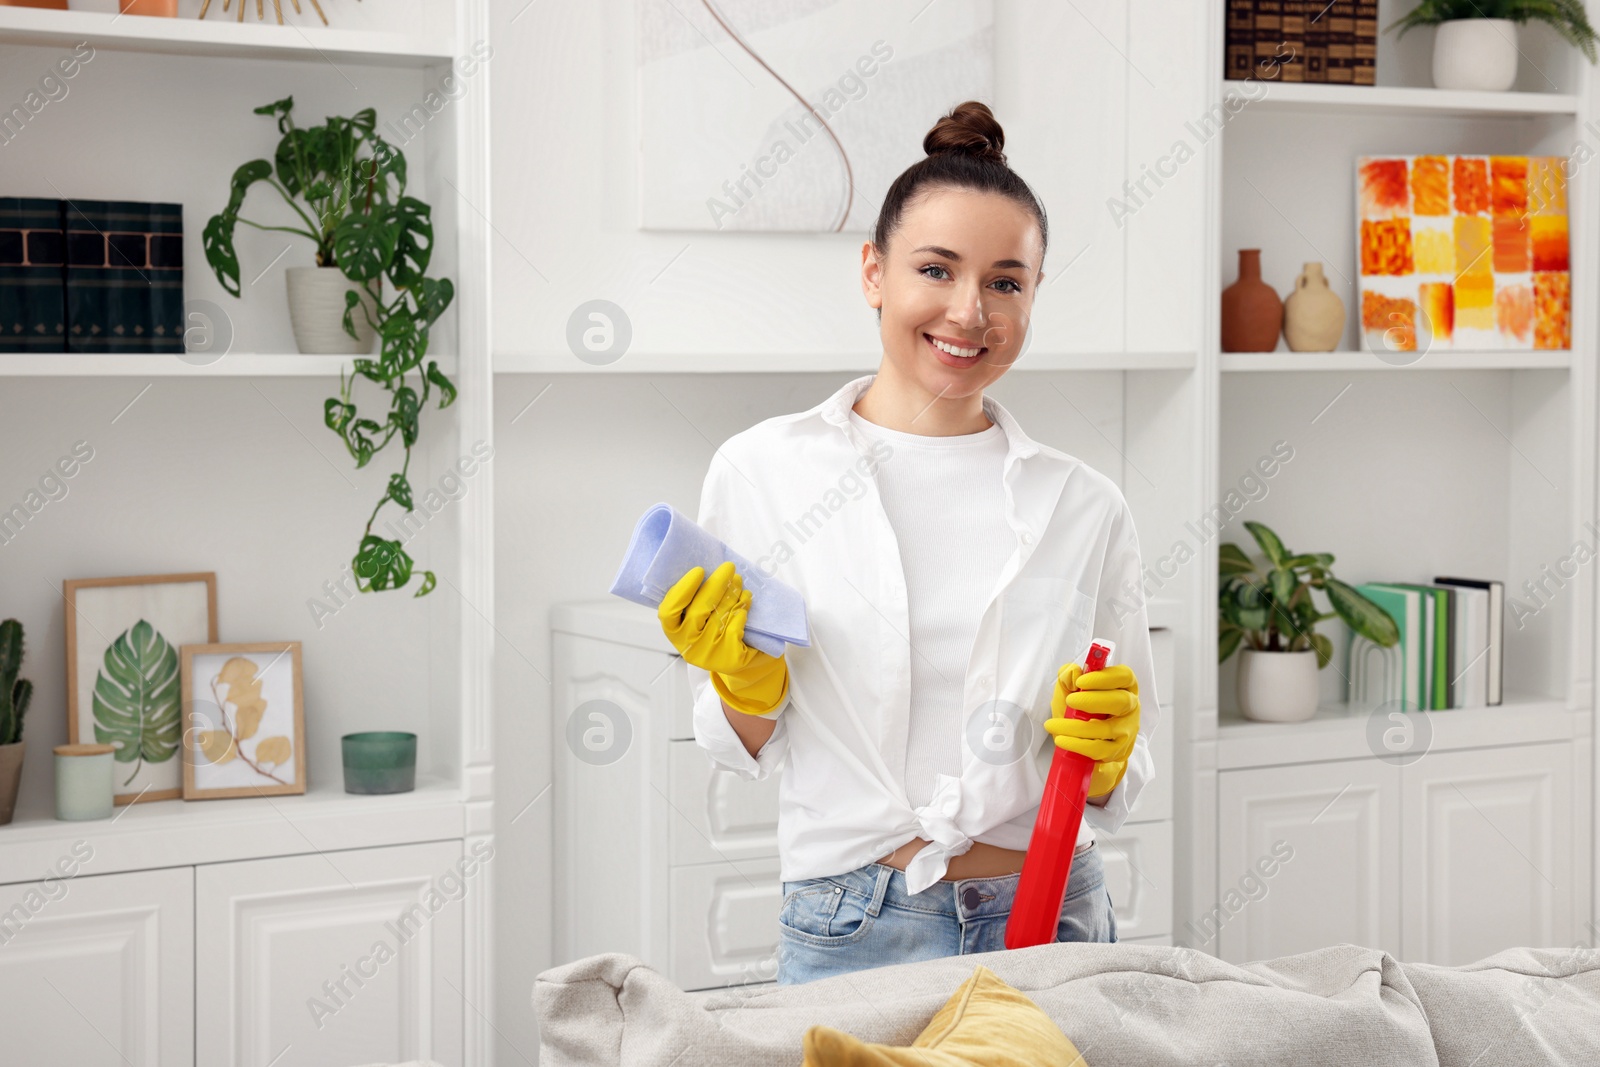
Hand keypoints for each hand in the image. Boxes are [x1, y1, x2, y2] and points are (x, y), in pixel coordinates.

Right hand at [658, 561, 788, 715]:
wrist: (734, 657)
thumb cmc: (712, 628)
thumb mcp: (697, 616)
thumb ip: (695, 597)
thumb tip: (707, 568)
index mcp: (673, 631)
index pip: (669, 611)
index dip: (683, 589)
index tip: (699, 570)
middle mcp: (688, 645)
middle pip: (699, 610)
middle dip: (716, 584)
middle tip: (729, 567)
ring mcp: (708, 654)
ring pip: (720, 616)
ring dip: (732, 593)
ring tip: (739, 580)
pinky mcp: (729, 658)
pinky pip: (735, 626)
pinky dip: (741, 610)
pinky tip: (745, 600)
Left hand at [1041, 661, 1139, 796]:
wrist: (1080, 740)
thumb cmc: (1079, 709)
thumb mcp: (1069, 689)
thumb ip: (1069, 676)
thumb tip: (1074, 673)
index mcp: (1124, 686)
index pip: (1124, 676)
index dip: (1104, 677)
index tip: (1081, 682)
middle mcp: (1131, 707)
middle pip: (1122, 701)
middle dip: (1094, 700)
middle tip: (1070, 701)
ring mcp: (1127, 730)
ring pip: (1108, 729)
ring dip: (1078, 727)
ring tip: (1053, 725)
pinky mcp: (1119, 751)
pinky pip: (1100, 749)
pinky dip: (1078, 745)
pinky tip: (1061, 740)